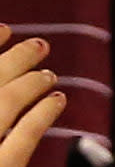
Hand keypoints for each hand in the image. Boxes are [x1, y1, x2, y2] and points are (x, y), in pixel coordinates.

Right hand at [0, 41, 63, 166]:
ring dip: (29, 83)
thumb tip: (11, 90)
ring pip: (2, 104)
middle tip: (38, 45)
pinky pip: (23, 138)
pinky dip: (42, 115)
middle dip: (11, 59)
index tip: (3, 29)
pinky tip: (57, 101)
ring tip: (50, 74)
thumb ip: (4, 121)